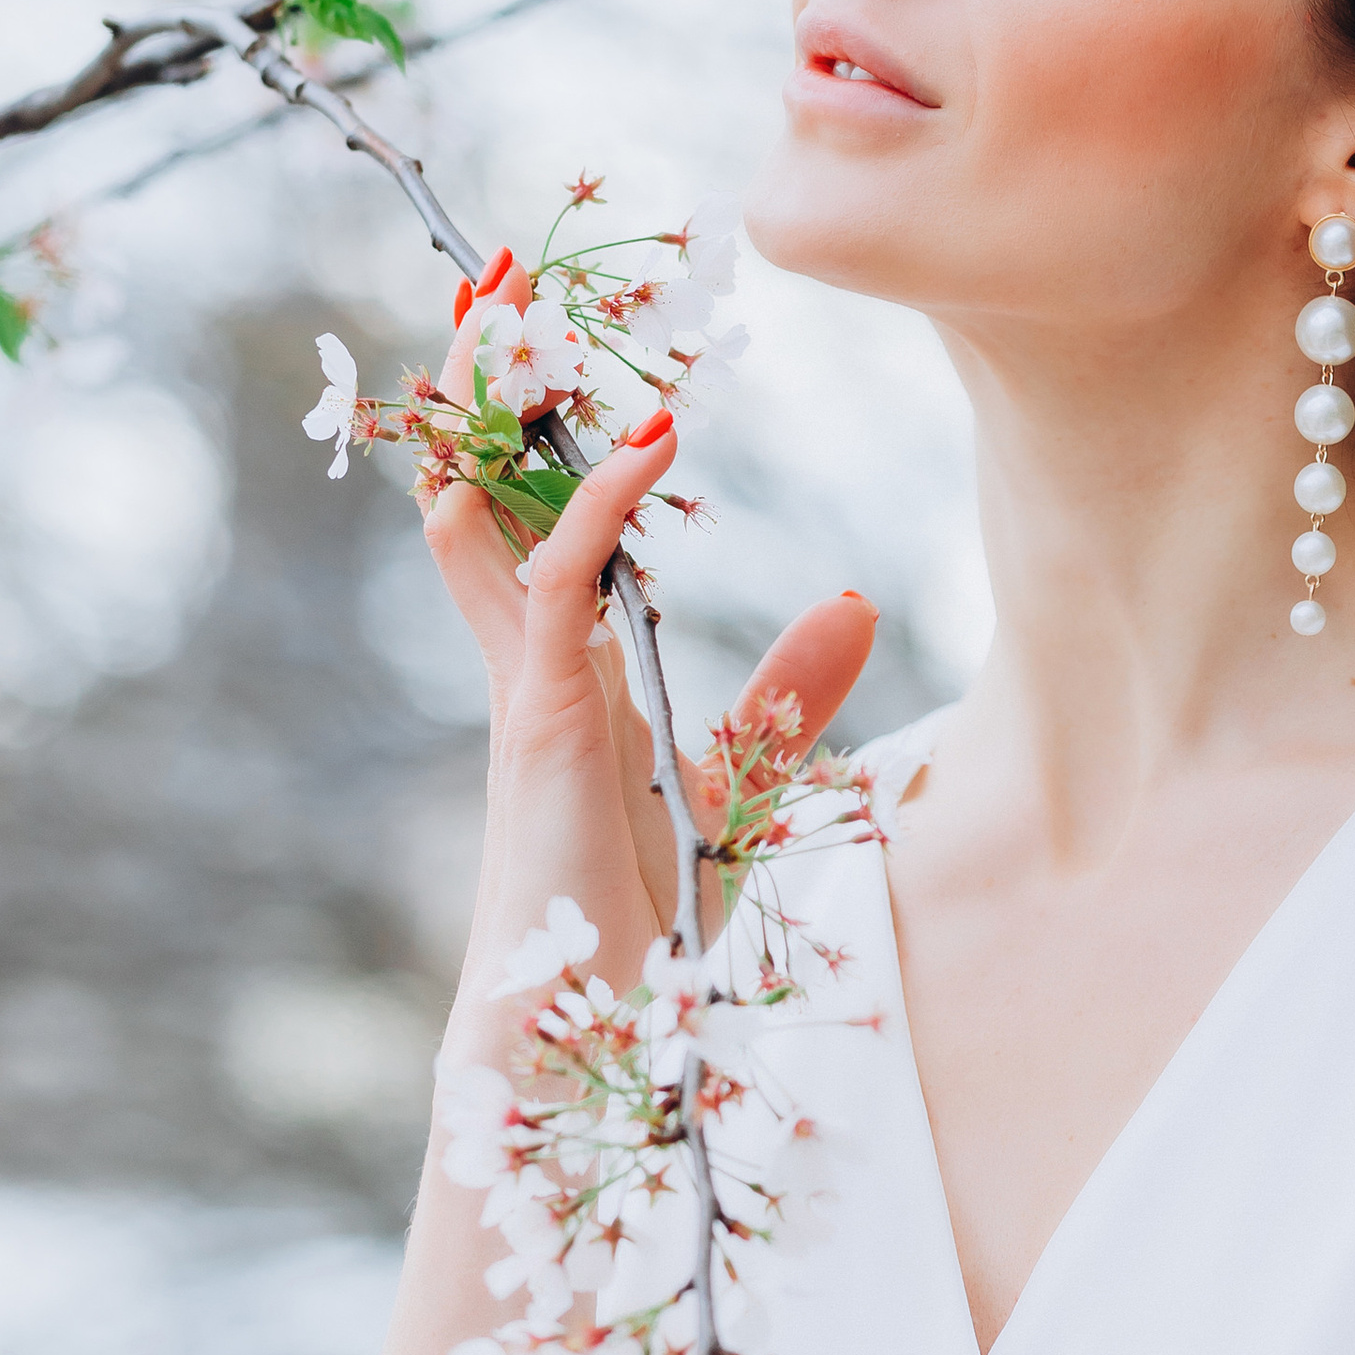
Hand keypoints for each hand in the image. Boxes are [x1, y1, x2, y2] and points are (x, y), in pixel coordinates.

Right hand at [367, 274, 880, 1354]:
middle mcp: (539, 686)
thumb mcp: (744, 785)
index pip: (544, 557)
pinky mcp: (542, 730)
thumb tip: (860, 600)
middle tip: (496, 306)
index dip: (552, 468)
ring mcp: (531, 703)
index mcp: (572, 697)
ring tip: (529, 325)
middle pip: (499, 522)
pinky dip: (595, 518)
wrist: (592, 1048)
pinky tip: (649, 451)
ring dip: (517, 432)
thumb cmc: (653, 934)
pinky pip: (556, 597)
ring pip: (506, 537)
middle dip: (495, 418)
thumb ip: (789, 699)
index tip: (575, 376)